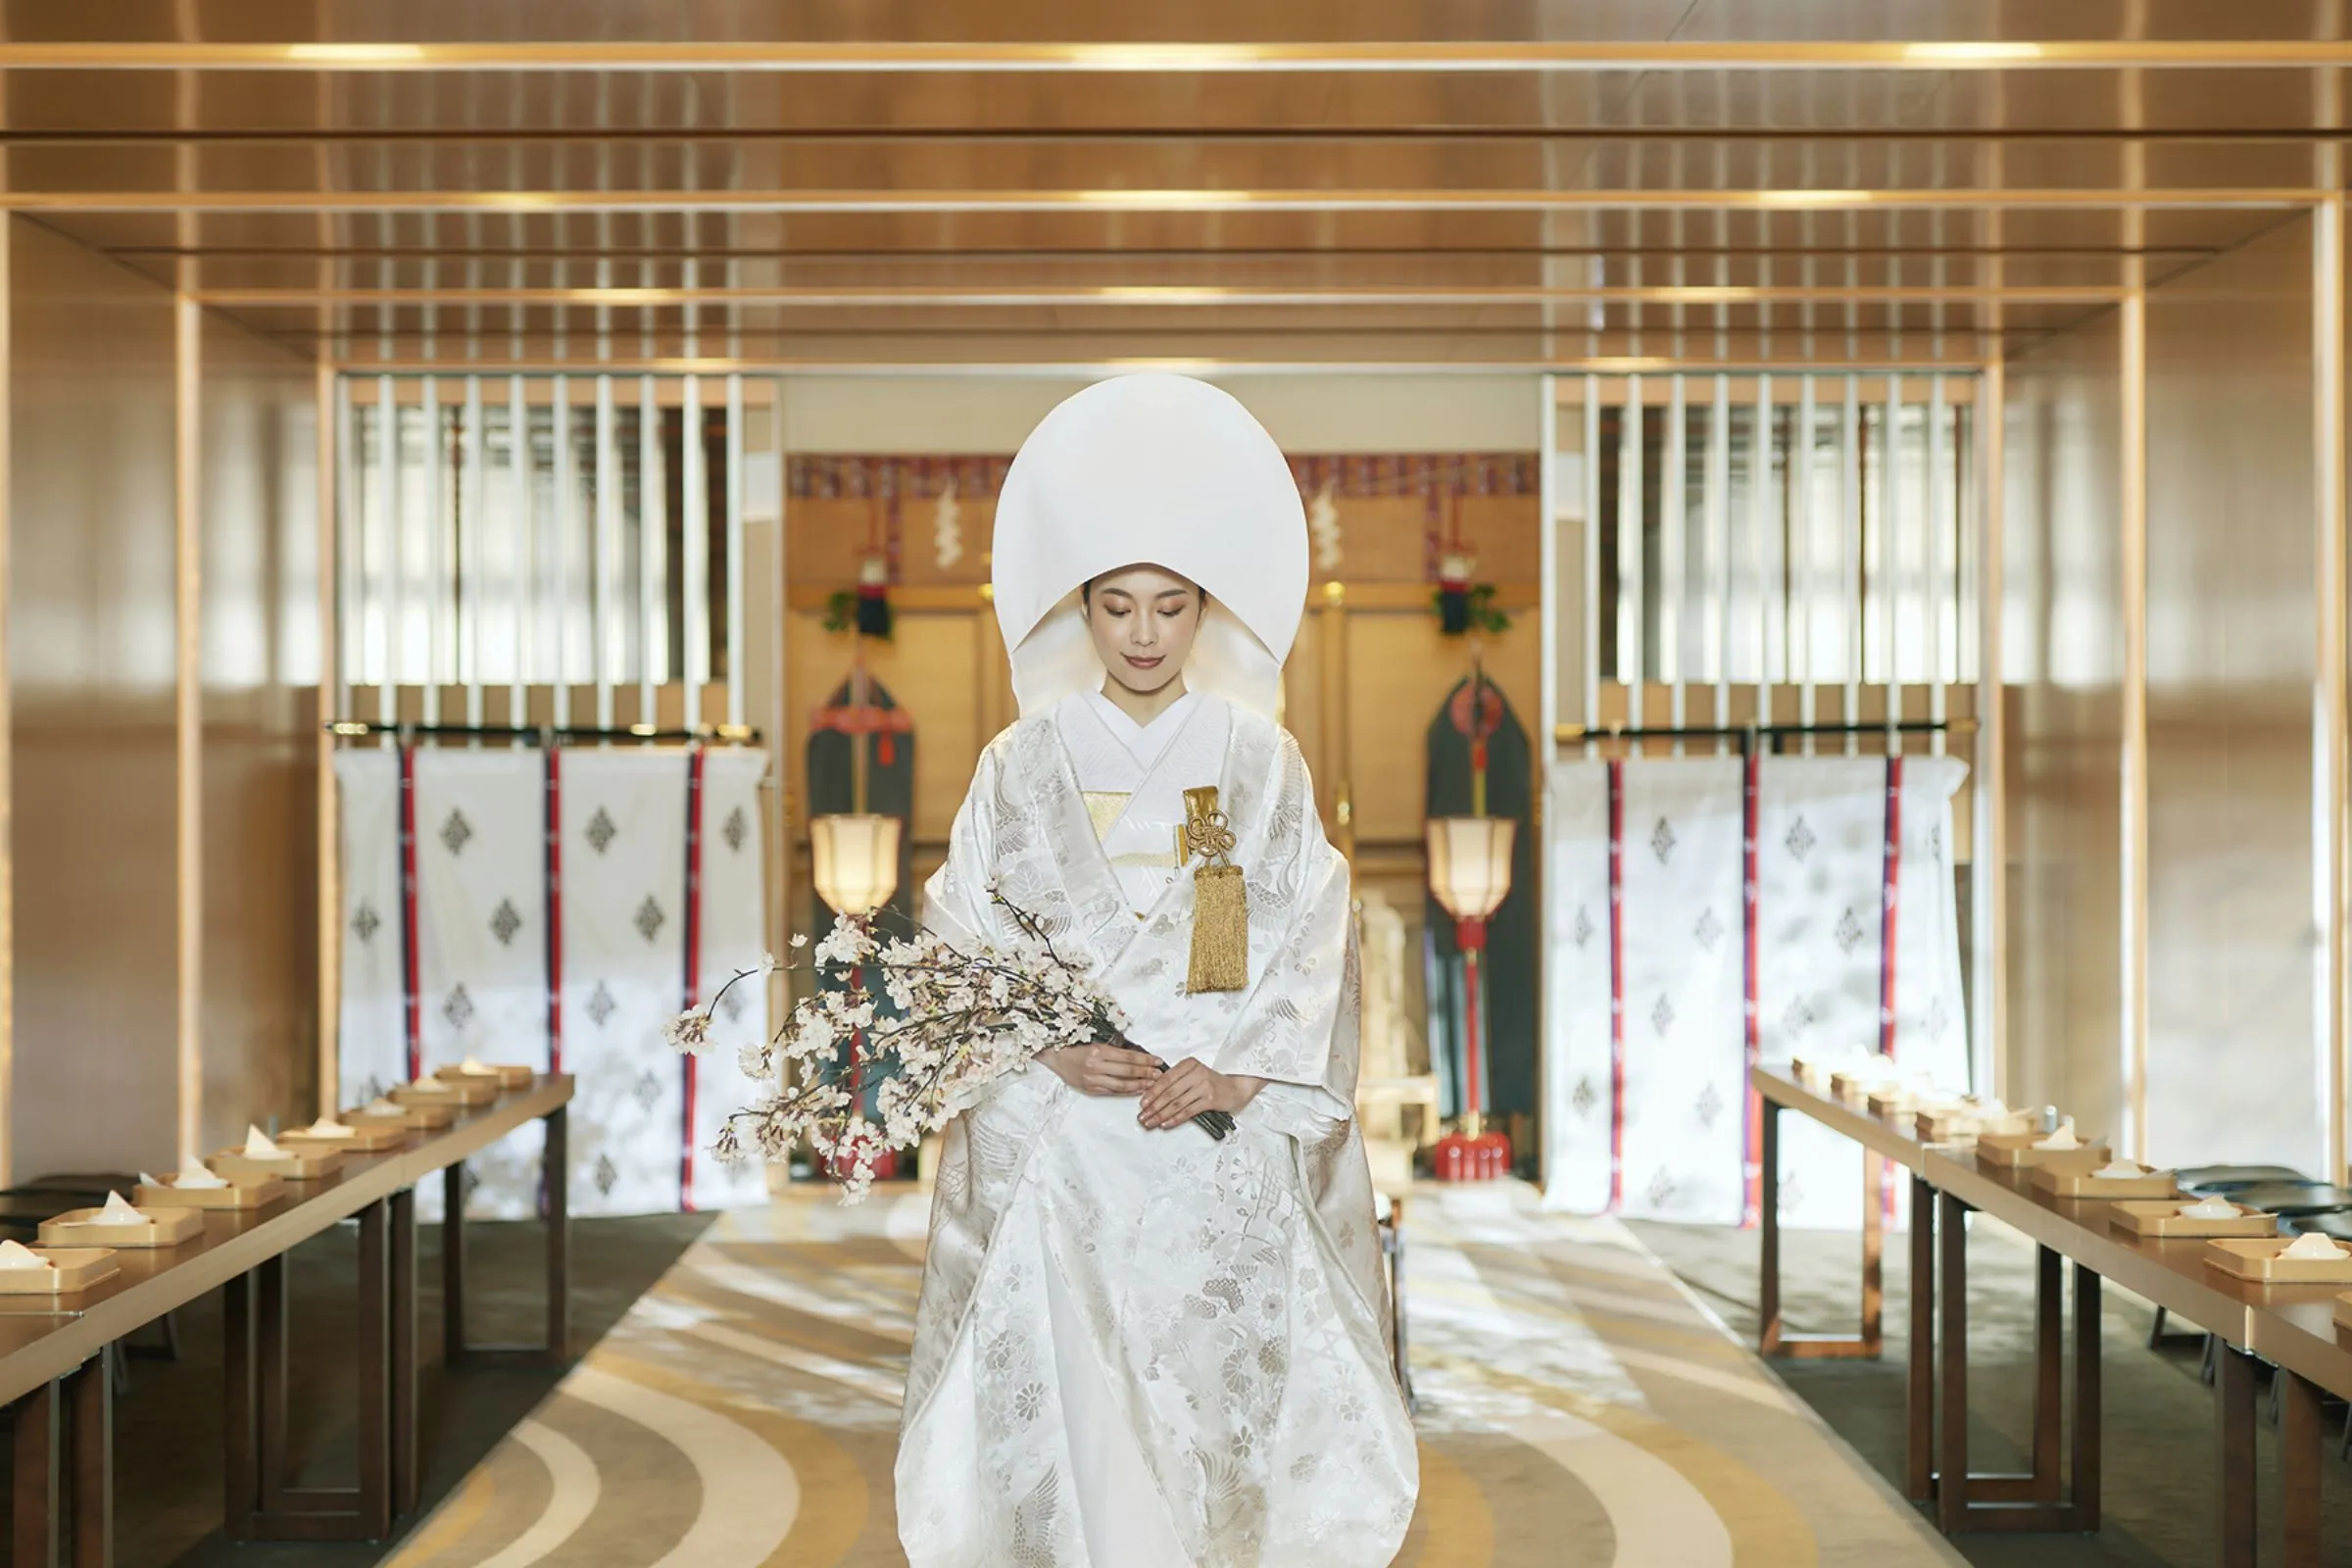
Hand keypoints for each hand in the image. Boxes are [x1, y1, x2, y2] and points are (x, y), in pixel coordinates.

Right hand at [1043, 1044, 1161, 1097]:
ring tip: (1152, 1084)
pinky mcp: (1090, 1089)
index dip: (1145, 1059)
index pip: (1128, 1056)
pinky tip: (1137, 1090)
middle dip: (1146, 1073)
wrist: (1055, 1057)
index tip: (1158, 1060)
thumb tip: (1138, 1056)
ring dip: (1139, 1085)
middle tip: (1159, 1074)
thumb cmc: (1076, 1047)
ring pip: (1121, 1085)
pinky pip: (1113, 1092)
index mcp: (1098, 1051)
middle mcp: (1096, 1066)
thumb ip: (1114, 1049)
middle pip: (1127, 1071)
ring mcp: (1093, 1079)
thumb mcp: (1095, 1043)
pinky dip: (1127, 1092)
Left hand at [1138, 1059, 1263, 1129]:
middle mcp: (1196, 1073)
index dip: (1152, 1092)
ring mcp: (1203, 1086)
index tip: (1142, 1103)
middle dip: (1153, 1106)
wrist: (1236, 1087)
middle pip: (1169, 1092)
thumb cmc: (1211, 1082)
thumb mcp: (1193, 1074)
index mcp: (1188, 1064)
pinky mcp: (1210, 1099)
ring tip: (1150, 1123)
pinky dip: (1175, 1119)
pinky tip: (1166, 1124)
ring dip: (1161, 1115)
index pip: (1165, 1079)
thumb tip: (1152, 1094)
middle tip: (1142, 1117)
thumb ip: (1176, 1080)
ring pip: (1177, 1103)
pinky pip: (1188, 1111)